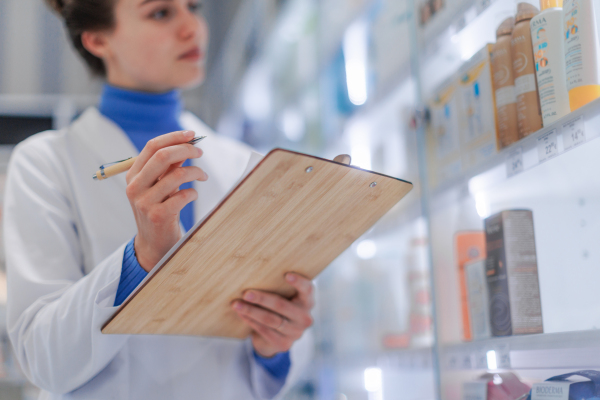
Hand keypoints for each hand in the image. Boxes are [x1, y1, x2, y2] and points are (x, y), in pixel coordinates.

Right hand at [125, 130, 207, 271]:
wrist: (154, 243)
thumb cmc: (159, 209)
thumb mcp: (159, 185)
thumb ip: (169, 166)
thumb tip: (186, 144)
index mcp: (133, 175)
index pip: (152, 146)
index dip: (174, 137)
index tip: (192, 134)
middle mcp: (135, 187)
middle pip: (163, 156)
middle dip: (186, 149)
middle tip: (200, 152)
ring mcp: (145, 202)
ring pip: (177, 175)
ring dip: (196, 171)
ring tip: (203, 176)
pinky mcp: (158, 216)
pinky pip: (183, 195)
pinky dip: (193, 192)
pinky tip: (193, 195)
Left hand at [232, 273, 313, 357]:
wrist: (279, 337)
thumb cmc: (279, 308)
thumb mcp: (284, 297)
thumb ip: (278, 288)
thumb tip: (254, 275)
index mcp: (307, 301)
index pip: (307, 289)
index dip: (299, 282)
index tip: (286, 275)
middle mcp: (305, 317)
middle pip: (281, 305)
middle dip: (262, 298)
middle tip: (245, 293)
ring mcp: (296, 332)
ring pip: (270, 319)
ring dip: (251, 311)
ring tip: (236, 304)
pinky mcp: (284, 344)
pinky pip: (264, 330)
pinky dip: (251, 321)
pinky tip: (241, 314)